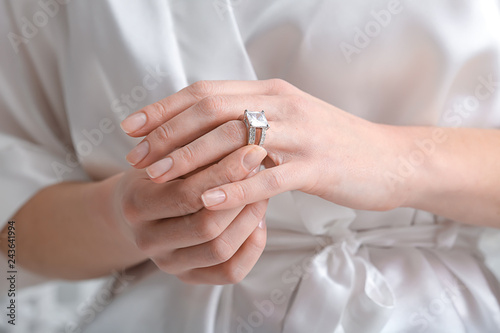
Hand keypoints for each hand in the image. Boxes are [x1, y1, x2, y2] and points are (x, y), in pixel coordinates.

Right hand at [109, 145, 267, 283]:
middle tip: (261, 172)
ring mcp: (167, 263)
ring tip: (261, 193)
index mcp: (136, 205)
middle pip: (206, 227)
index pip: (187, 195)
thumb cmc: (159, 171)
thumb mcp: (168, 154)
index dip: (226, 173)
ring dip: (249, 220)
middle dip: (241, 197)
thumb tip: (245, 149)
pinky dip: (251, 246)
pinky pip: (229, 272)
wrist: (139, 205)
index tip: (253, 151)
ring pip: (220, 251)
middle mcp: (147, 240)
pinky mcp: (189, 277)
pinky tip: (258, 220)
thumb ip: (197, 153)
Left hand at [121, 79, 406, 211]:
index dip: (165, 108)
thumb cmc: (333, 144)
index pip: (206, 93)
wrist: (390, 159)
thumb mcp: (288, 121)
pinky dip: (237, 188)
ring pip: (235, 140)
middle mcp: (282, 106)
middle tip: (137, 157)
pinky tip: (210, 201)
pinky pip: (270, 177)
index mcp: (271, 92)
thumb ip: (252, 120)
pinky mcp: (318, 166)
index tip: (133, 127)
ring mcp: (301, 135)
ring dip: (191, 158)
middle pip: (212, 110)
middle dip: (167, 133)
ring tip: (159, 176)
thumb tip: (208, 129)